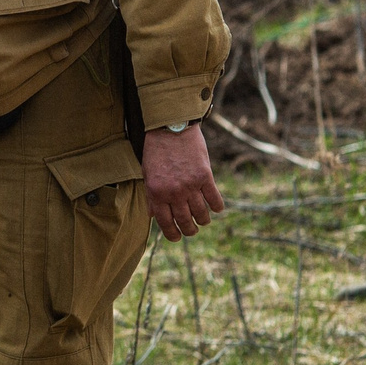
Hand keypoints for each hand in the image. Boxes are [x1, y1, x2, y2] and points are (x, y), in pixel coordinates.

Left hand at [140, 124, 223, 241]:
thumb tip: (153, 216)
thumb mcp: (148, 174)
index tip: (177, 237)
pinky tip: (216, 208)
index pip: (165, 223)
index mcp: (157, 194)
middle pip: (185, 221)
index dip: (172, 234)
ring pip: (201, 213)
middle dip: (189, 230)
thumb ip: (151, 196)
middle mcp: (174, 193)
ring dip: (203, 220)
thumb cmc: (156, 150)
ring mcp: (190, 185)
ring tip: (203, 220)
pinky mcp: (205, 176)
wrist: (171, 127)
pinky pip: (214, 199)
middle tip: (192, 230)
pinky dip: (217, 206)